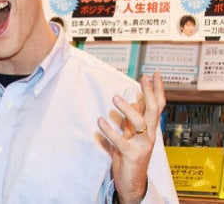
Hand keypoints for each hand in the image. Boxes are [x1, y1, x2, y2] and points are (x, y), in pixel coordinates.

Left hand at [97, 71, 165, 202]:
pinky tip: (100, 121)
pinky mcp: (131, 155)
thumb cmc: (130, 157)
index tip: (153, 74)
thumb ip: (132, 120)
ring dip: (127, 109)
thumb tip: (134, 101)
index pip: (157, 106)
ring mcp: (142, 145)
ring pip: (140, 123)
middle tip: (143, 78)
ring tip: (115, 97)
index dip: (157, 90)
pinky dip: (109, 130)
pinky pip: (120, 141)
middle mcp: (149, 135)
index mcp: (149, 129)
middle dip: (150, 93)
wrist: (132, 183)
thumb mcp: (131, 135)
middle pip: (154, 110)